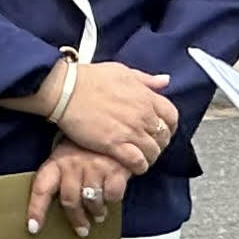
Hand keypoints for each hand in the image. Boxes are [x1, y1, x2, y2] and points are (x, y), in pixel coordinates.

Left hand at [27, 143, 127, 236]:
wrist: (117, 126)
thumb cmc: (88, 146)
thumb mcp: (68, 154)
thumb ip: (62, 176)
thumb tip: (61, 206)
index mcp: (58, 162)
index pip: (42, 188)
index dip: (37, 210)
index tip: (34, 228)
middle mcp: (74, 165)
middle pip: (70, 201)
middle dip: (76, 219)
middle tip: (82, 230)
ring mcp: (95, 167)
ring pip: (91, 201)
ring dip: (96, 212)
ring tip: (98, 216)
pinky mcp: (115, 170)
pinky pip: (113, 196)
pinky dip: (113, 200)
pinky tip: (112, 197)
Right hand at [52, 58, 176, 170]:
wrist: (66, 90)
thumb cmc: (90, 78)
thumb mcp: (123, 71)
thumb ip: (146, 79)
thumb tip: (166, 81)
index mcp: (146, 96)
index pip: (171, 116)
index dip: (169, 126)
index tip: (162, 131)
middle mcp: (143, 114)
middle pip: (164, 136)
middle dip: (159, 144)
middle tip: (150, 147)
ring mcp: (130, 131)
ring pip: (153, 152)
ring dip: (150, 157)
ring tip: (142, 159)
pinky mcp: (115, 145)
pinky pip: (137, 162)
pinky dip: (139, 167)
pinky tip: (133, 167)